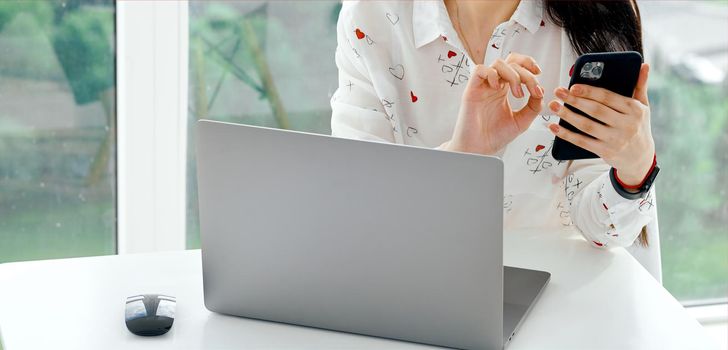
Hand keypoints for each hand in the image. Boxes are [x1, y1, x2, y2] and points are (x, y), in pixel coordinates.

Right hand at [443, 53, 543, 154]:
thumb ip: (533, 106)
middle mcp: (493, 85)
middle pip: (510, 62)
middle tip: (533, 91)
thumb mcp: (522, 121)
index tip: (539, 73)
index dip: (528, 64)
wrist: (479, 150)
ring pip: (498, 63)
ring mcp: (482, 87)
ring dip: (513, 75)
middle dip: (526, 74)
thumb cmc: (494, 136)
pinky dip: (492, 75)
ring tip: (518, 94)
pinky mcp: (471, 90)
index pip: (516, 65)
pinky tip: (497, 88)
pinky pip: (480, 70)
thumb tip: (541, 92)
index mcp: (504, 89)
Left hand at [548, 63, 654, 185]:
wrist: (640, 157)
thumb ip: (640, 86)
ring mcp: (615, 140)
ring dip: (567, 115)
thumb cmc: (638, 126)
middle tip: (558, 92)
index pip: (608, 98)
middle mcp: (626, 125)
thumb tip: (644, 65)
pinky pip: (582, 142)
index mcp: (634, 110)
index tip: (573, 86)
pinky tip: (554, 127)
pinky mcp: (605, 151)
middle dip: (574, 100)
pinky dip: (566, 134)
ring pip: (586, 126)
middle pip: (595, 110)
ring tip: (553, 106)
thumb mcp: (643, 107)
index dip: (589, 92)